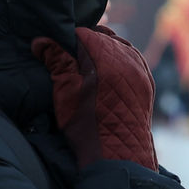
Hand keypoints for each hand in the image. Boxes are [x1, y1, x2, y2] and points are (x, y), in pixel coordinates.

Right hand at [32, 26, 157, 170]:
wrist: (117, 154)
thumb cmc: (86, 124)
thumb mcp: (65, 91)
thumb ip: (56, 61)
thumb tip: (40, 40)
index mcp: (104, 54)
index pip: (82, 33)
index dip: (67, 42)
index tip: (58, 55)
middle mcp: (126, 56)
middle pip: (102, 37)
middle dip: (86, 46)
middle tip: (72, 65)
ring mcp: (140, 68)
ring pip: (118, 47)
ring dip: (103, 53)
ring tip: (88, 72)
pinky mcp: (147, 82)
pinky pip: (132, 61)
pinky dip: (119, 63)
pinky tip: (108, 76)